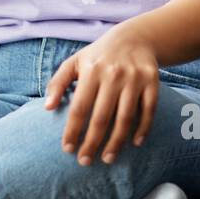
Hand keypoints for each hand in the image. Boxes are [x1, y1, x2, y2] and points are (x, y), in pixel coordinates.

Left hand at [43, 24, 160, 165]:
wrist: (135, 37)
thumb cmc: (98, 56)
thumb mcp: (75, 62)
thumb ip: (58, 83)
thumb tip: (47, 108)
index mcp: (91, 71)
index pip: (79, 107)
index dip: (72, 130)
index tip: (67, 149)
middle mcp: (113, 74)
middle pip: (101, 117)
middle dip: (92, 142)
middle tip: (85, 161)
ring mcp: (134, 78)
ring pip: (125, 118)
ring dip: (116, 142)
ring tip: (107, 158)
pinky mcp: (152, 81)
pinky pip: (148, 111)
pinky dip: (143, 129)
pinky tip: (134, 143)